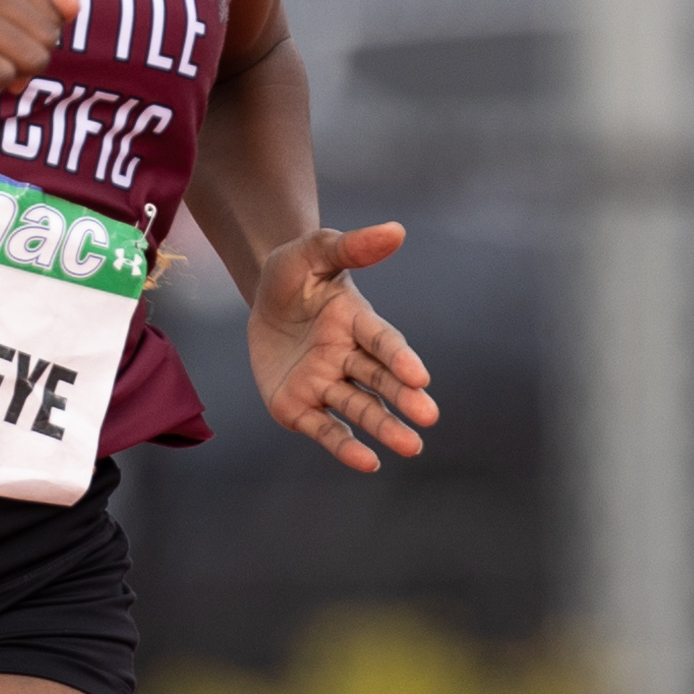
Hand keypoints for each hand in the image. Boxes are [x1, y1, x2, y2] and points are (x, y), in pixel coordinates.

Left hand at [247, 218, 433, 473]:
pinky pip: (325, 428)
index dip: (398, 357)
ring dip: (384, 427)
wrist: (265, 298)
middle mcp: (348, 356)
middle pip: (379, 380)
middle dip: (402, 398)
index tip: (418, 375)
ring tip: (411, 447)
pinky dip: (345, 446)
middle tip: (427, 417)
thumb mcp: (313, 251)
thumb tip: (396, 230)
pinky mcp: (302, 407)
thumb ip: (351, 246)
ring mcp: (327, 383)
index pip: (381, 341)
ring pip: (359, 408)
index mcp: (357, 321)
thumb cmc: (294, 271)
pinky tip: (369, 463)